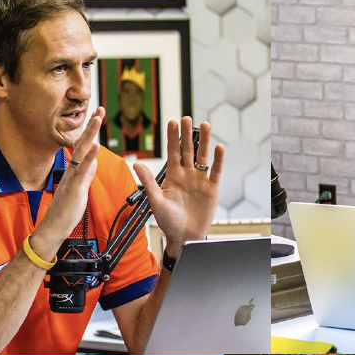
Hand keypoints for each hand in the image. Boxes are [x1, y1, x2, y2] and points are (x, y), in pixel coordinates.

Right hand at [30, 107, 103, 258]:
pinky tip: (95, 146)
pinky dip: (89, 157)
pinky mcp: (74, 188)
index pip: (83, 147)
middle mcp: (72, 170)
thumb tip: (93, 162)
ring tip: (98, 118)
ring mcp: (72, 178)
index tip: (98, 116)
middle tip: (100, 110)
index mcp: (74, 171)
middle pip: (82, 143)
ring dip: (90, 134)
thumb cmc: (66, 211)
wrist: (54, 227)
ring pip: (82, 152)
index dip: (90, 132)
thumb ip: (86, 175)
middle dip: (91, 126)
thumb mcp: (80, 189)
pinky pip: (83, 170)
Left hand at [134, 117, 223, 258]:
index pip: (172, 152)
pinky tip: (219, 148)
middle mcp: (187, 174)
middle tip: (187, 117)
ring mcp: (200, 181)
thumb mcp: (156, 201)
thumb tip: (136, 163)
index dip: (173, 137)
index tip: (172, 122)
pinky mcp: (212, 189)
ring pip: (202, 157)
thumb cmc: (168, 221)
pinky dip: (218, 160)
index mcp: (172, 176)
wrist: (184, 237)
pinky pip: (215, 172)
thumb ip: (148, 181)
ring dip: (204, 141)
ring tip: (205, 125)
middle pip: (187, 150)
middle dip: (187, 134)